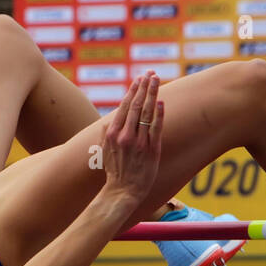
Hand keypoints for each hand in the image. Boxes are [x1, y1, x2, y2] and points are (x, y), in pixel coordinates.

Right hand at [101, 72, 163, 202]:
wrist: (122, 192)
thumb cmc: (115, 172)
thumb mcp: (103, 151)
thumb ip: (105, 134)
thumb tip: (108, 121)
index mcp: (112, 134)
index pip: (124, 106)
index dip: (133, 90)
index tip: (139, 79)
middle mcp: (125, 135)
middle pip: (136, 105)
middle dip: (144, 87)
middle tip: (150, 74)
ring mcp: (138, 142)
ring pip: (146, 113)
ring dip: (152, 94)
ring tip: (157, 80)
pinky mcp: (151, 150)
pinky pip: (156, 128)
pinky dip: (159, 114)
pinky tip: (161, 102)